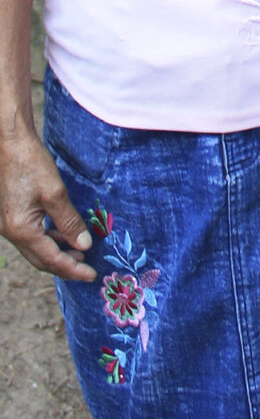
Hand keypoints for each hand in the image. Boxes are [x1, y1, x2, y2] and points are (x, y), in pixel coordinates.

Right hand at [0, 128, 95, 279]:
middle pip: (39, 259)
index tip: (91, 275)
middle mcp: (10, 232)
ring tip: (78, 252)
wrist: (10, 143)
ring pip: (34, 248)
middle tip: (86, 268)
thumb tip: (84, 245)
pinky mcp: (9, 214)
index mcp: (21, 230)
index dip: (72, 269)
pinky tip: (60, 235)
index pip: (51, 259)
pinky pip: (29, 236)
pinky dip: (46, 240)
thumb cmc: (31, 164)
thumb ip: (69, 223)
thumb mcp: (55, 194)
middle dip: (63, 266)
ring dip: (55, 253)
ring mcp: (7, 224)